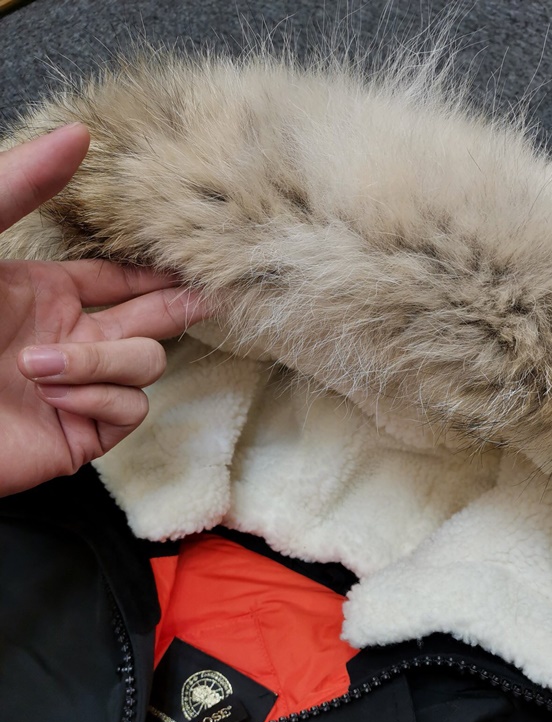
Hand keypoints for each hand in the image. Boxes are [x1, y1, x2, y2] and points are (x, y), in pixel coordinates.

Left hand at [0, 124, 206, 496]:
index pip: (119, 281)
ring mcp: (81, 389)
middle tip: (205, 296)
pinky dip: (98, 397)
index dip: (152, 273)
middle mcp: (71, 340)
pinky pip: (131, 408)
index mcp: (45, 295)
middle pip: (151, 320)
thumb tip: (78, 133)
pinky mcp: (84, 432)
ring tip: (35, 364)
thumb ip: (20, 187)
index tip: (188, 263)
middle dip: (177, 307)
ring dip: (100, 361)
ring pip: (146, 363)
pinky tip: (54, 395)